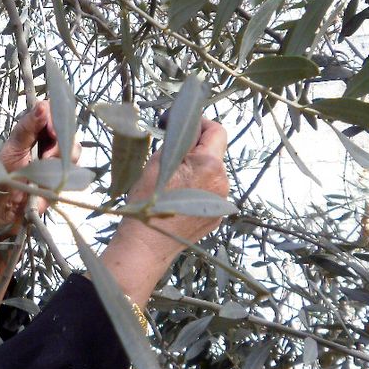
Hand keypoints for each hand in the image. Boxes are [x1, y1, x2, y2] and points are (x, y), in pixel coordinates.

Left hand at [0, 101, 78, 303]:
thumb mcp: (11, 155)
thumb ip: (26, 129)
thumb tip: (41, 104)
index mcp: (25, 136)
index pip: (48, 112)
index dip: (53, 118)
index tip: (47, 131)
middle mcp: (39, 148)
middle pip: (65, 130)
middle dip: (58, 142)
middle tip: (45, 157)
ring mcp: (50, 166)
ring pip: (72, 151)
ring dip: (60, 163)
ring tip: (42, 177)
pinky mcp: (57, 184)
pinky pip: (72, 173)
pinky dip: (61, 180)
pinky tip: (45, 191)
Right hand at [101, 119, 228, 304]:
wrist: (146, 244)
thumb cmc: (146, 202)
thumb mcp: (158, 161)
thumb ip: (179, 140)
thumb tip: (188, 126)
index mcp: (209, 164)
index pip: (217, 130)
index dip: (200, 124)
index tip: (182, 128)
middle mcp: (222, 182)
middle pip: (215, 153)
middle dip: (196, 151)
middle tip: (172, 158)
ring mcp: (221, 202)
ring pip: (212, 174)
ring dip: (197, 172)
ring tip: (173, 184)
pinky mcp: (216, 216)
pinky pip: (209, 194)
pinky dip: (196, 191)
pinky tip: (178, 200)